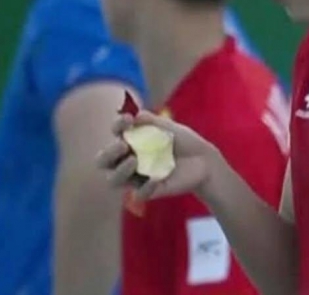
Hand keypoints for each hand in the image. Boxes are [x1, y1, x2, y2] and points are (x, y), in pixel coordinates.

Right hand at [96, 110, 219, 200]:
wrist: (204, 160)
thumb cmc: (183, 141)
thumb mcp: (169, 127)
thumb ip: (152, 121)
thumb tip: (136, 115)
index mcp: (131, 141)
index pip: (115, 134)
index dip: (117, 125)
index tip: (128, 119)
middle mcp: (128, 159)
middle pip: (104, 161)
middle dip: (109, 153)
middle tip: (123, 145)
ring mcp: (137, 176)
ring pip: (114, 180)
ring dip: (119, 171)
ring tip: (133, 161)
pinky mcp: (149, 191)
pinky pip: (139, 194)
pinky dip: (145, 187)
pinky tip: (154, 179)